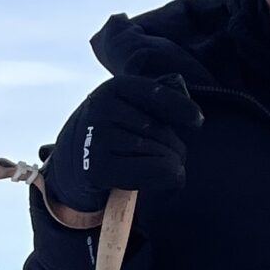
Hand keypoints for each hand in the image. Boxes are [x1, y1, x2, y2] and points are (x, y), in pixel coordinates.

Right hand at [42, 66, 202, 211]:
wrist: (71, 163)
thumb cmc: (112, 134)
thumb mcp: (126, 106)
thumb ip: (155, 102)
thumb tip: (193, 116)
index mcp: (114, 88)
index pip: (156, 93)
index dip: (181, 109)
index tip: (198, 122)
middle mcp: (102, 108)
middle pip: (161, 130)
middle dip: (176, 147)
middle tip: (174, 156)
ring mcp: (98, 138)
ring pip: (160, 153)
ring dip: (172, 164)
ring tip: (160, 168)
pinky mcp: (99, 168)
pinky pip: (154, 172)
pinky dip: (167, 178)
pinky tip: (163, 181)